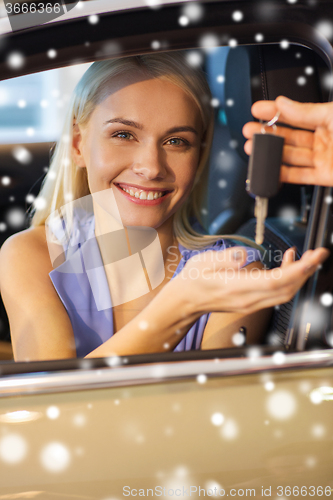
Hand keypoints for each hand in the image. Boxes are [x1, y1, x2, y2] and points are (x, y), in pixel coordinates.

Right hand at [176, 246, 329, 314]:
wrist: (186, 300)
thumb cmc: (193, 280)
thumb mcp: (204, 262)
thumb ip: (226, 258)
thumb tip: (244, 254)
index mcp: (236, 287)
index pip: (274, 281)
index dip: (297, 269)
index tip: (312, 257)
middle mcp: (247, 299)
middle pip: (286, 289)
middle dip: (306, 271)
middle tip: (318, 253)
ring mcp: (251, 303)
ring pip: (285, 293)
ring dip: (300, 276)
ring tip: (306, 257)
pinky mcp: (252, 303)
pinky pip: (276, 294)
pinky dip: (289, 280)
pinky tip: (288, 265)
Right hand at [243, 96, 332, 185]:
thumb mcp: (332, 113)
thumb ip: (307, 110)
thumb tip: (283, 103)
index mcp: (327, 120)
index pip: (295, 115)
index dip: (275, 112)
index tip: (258, 110)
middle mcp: (323, 139)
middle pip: (288, 137)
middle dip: (266, 134)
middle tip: (250, 130)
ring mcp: (322, 158)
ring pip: (290, 157)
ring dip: (269, 153)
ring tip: (253, 148)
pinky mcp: (324, 176)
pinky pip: (299, 176)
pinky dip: (282, 174)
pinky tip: (270, 168)